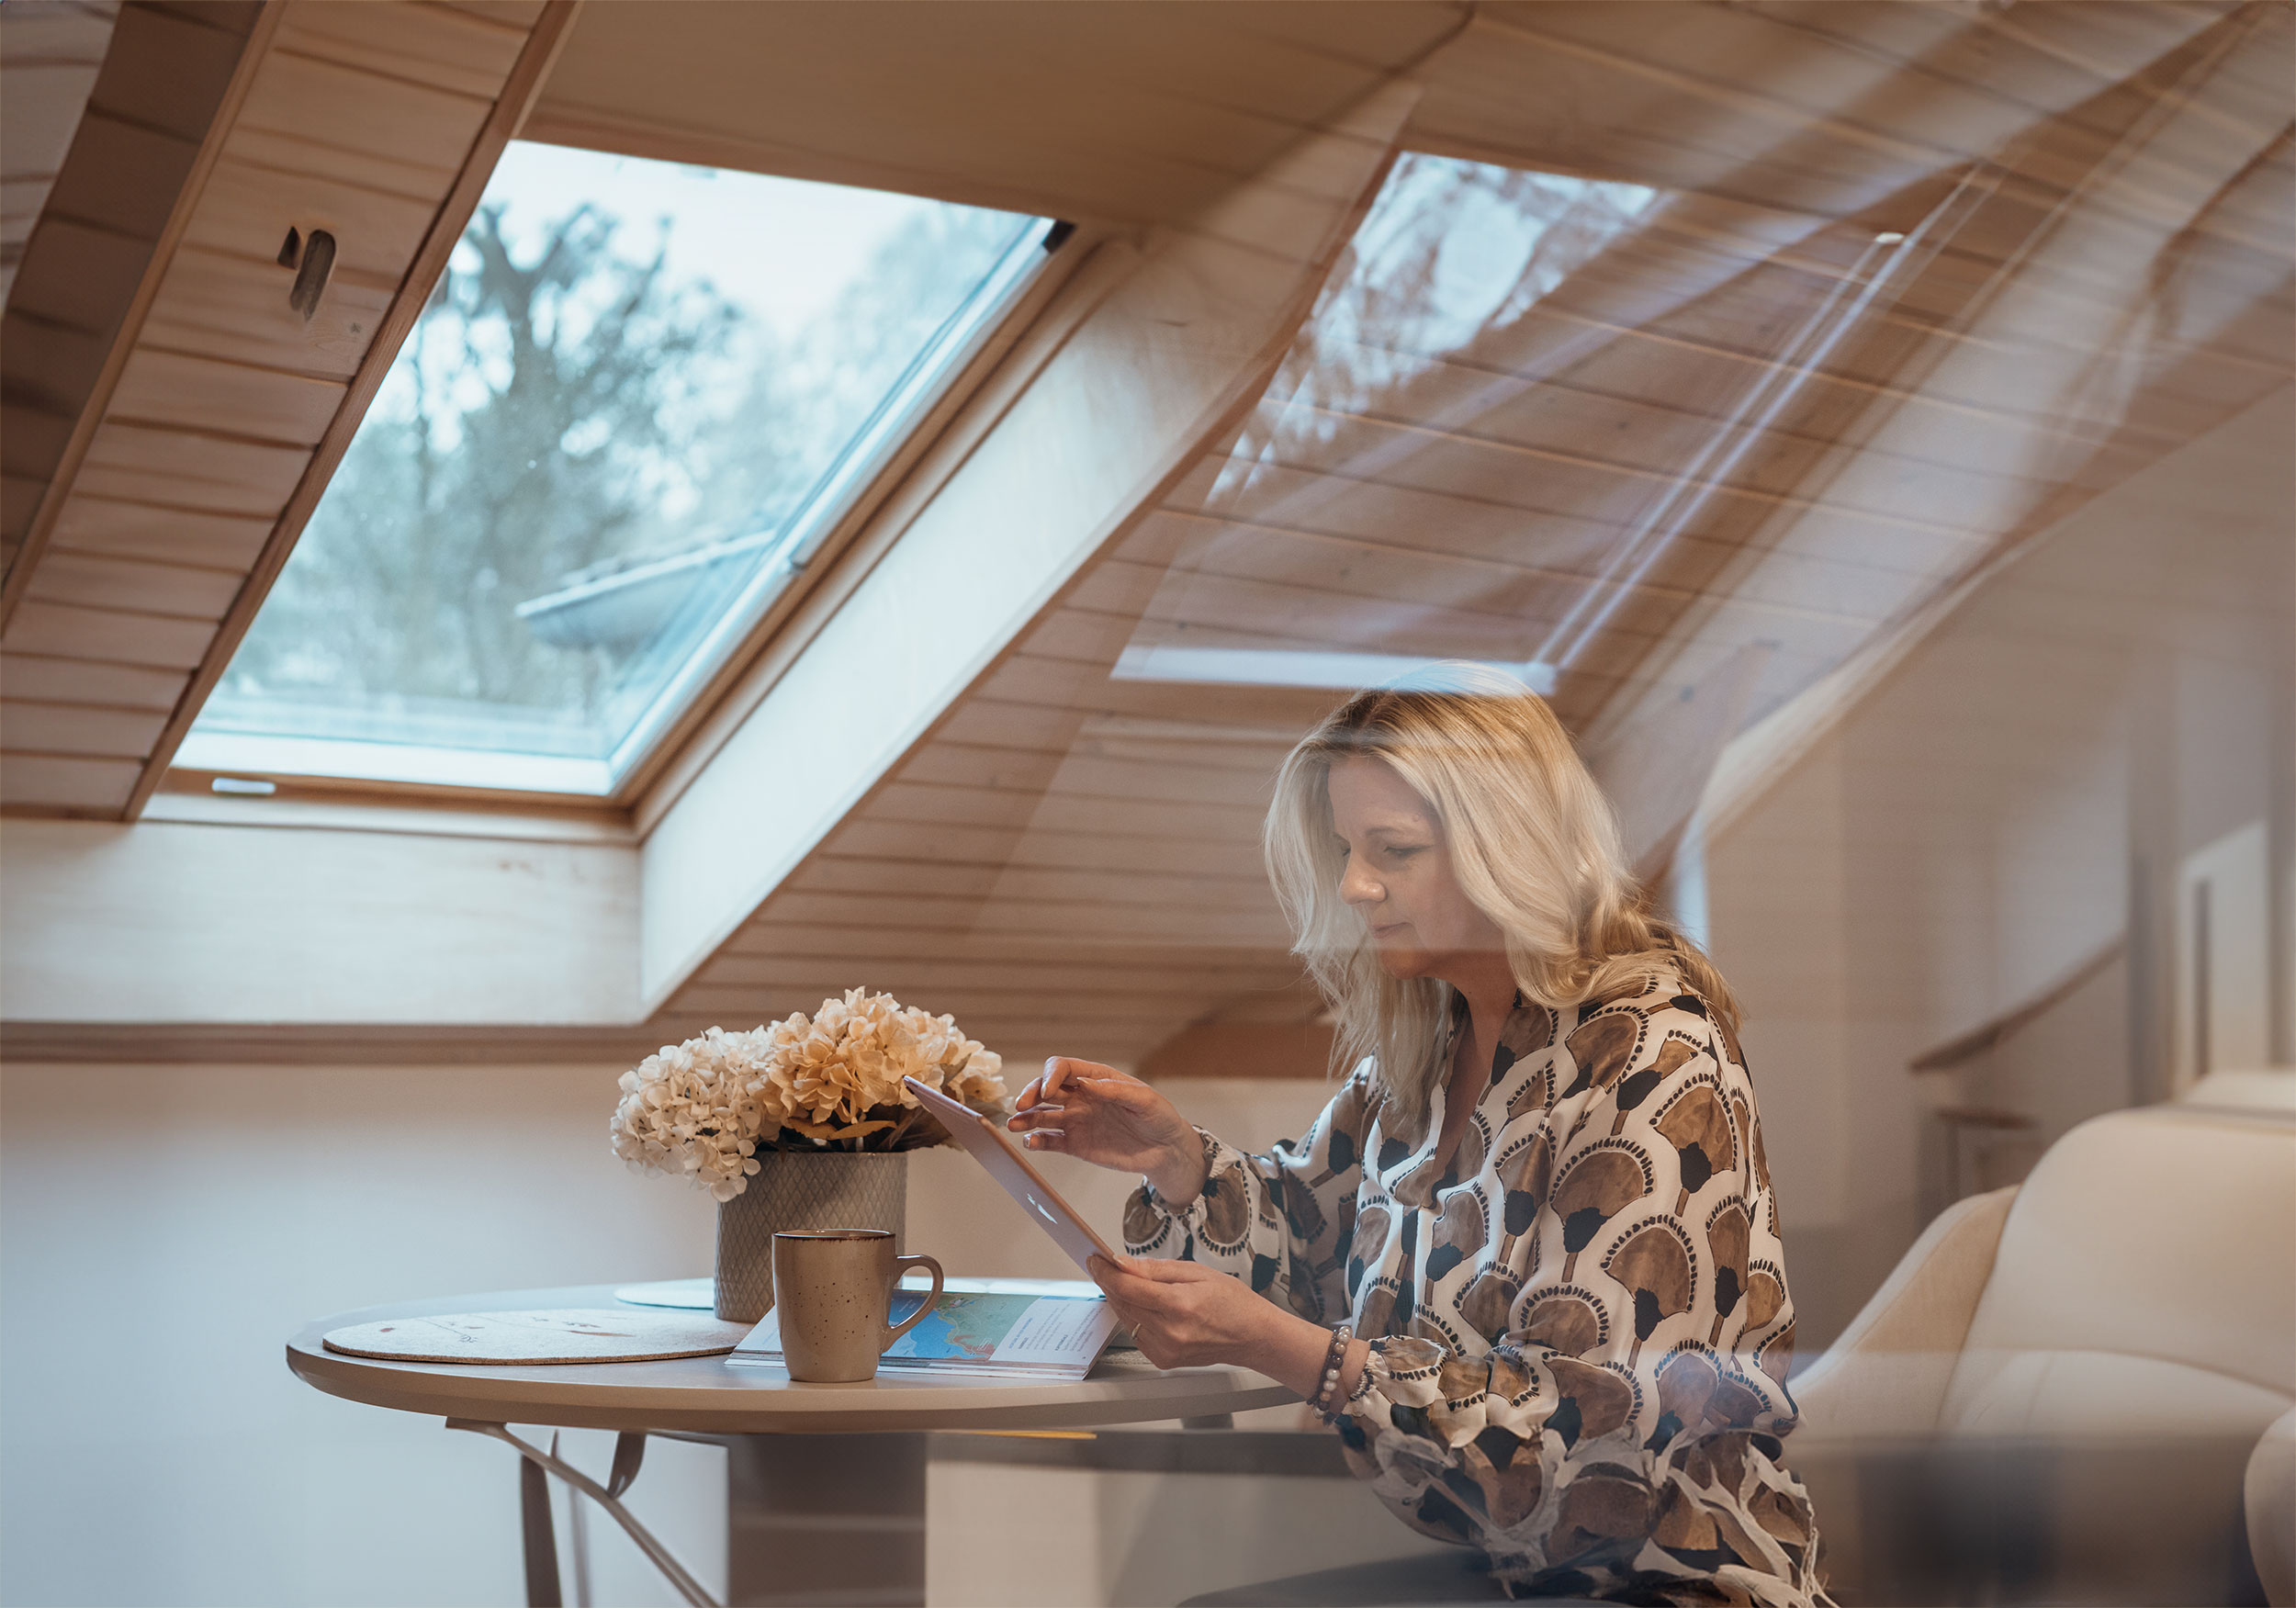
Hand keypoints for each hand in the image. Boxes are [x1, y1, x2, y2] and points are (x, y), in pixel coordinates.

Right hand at [1007, 1058, 1205, 1203]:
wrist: (1166, 1149)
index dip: (1051, 1076)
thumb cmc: (1159, 1117)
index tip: (1047, 1090)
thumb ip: (1116, 1091)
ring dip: (1025, 1118)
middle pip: (1046, 1089)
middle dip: (1031, 1094)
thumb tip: (1086, 1083)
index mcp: (1095, 1079)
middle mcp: (1080, 1097)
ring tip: (1014, 1126)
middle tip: (1022, 1106)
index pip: (1063, 1069)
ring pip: (1042, 1115)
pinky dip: (1036, 1141)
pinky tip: (1030, 1143)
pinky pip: (1050, 1141)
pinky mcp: (1075, 1144)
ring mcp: (1076, 1120)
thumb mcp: (1144, 1100)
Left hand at [1088, 1255, 1360, 1399]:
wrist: (1253, 1336)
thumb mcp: (1197, 1272)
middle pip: (1123, 1303)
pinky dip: (1135, 1317)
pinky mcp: (1163, 1360)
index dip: (1106, 1272)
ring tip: (1128, 1282)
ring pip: (1126, 1319)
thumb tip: (1124, 1263)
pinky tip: (1145, 1305)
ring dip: (1121, 1299)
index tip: (1095, 1260)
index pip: (1128, 1287)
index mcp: (1178, 1305)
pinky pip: (1136, 1333)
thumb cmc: (1233, 1302)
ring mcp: (1165, 1350)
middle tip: (1105, 1265)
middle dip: (1111, 1282)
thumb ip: (1156, 1270)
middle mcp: (1169, 1332)